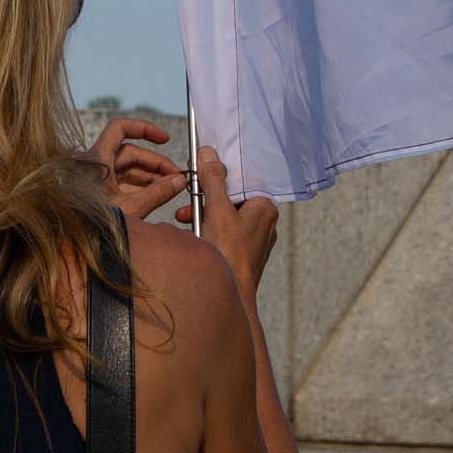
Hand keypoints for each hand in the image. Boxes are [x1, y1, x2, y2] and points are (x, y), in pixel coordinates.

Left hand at [90, 117, 188, 220]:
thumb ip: (157, 193)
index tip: (164, 138)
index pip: (120, 128)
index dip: (143, 128)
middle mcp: (95, 165)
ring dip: (151, 176)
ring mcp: (97, 179)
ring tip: (172, 187)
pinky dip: (141, 186)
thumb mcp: (131, 208)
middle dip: (156, 163)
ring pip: (129, 169)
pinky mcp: (100, 193)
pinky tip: (159, 194)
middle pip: (130, 153)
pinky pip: (124, 183)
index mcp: (96, 160)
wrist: (74, 248)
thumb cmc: (93, 227)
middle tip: (177, 177)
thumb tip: (179, 181)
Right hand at [162, 147, 276, 296]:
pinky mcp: (243, 254)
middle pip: (230, 197)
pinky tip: (194, 235)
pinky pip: (224, 233)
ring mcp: (254, 240)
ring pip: (225, 216)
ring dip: (203, 215)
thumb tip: (209, 154)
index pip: (241, 179)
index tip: (200, 171)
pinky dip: (207, 230)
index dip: (218, 174)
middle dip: (206, 199)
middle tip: (190, 200)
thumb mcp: (216, 211)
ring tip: (187, 220)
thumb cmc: (228, 255)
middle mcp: (264, 223)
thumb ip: (213, 181)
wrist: (232, 297)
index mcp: (265, 207)